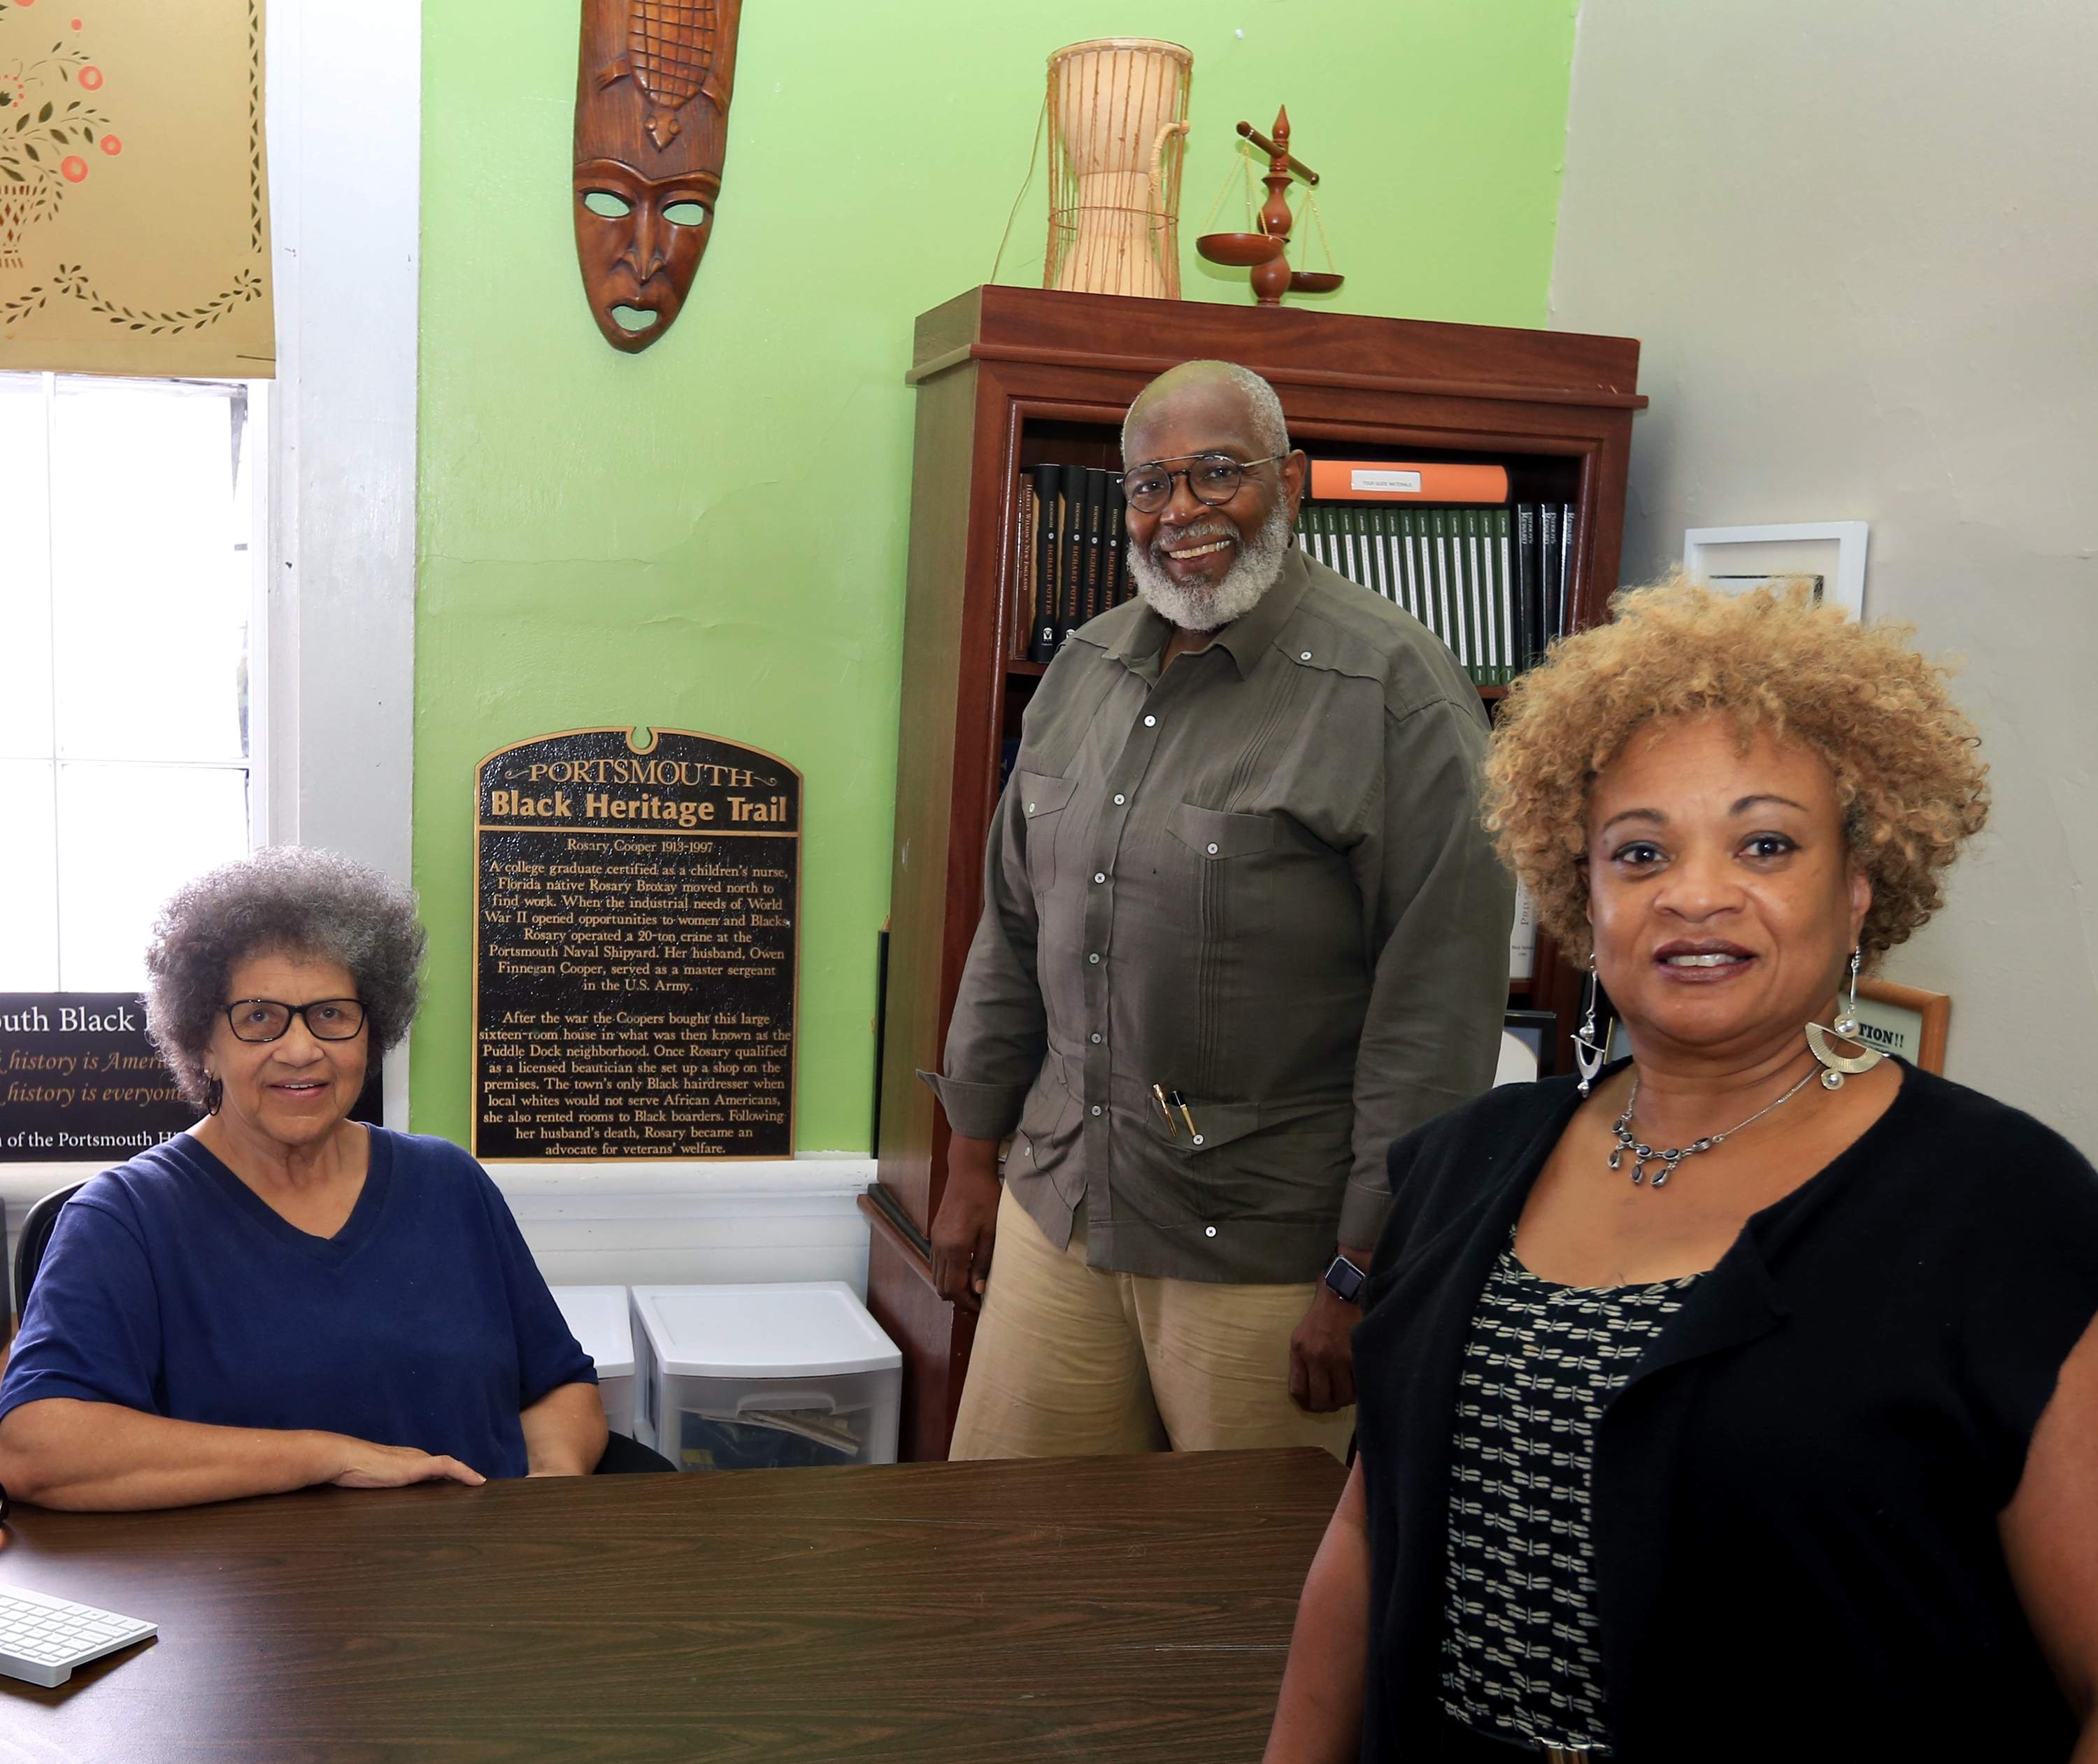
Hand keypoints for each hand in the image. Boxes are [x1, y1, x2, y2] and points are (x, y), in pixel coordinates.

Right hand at [319, 1435, 485, 1489]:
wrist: (346, 1459)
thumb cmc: (353, 1470)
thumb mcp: (371, 1479)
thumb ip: (380, 1481)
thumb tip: (379, 1489)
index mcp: (405, 1461)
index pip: (431, 1467)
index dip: (447, 1473)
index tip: (458, 1482)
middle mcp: (415, 1457)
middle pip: (443, 1466)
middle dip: (459, 1475)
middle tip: (475, 1485)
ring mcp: (418, 1461)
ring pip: (450, 1466)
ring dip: (466, 1475)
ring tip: (481, 1484)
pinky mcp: (419, 1466)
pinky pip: (449, 1466)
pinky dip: (465, 1472)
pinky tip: (478, 1481)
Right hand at [930, 1135, 1002, 1313]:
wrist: (968, 1172)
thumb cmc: (986, 1198)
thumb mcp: (992, 1232)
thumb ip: (984, 1263)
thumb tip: (978, 1291)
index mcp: (955, 1249)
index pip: (954, 1289)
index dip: (966, 1303)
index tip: (982, 1307)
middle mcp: (940, 1247)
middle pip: (942, 1287)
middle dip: (959, 1299)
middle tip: (978, 1302)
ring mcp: (935, 1240)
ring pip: (937, 1277)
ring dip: (952, 1287)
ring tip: (973, 1289)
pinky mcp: (936, 1234)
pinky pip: (937, 1263)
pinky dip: (948, 1273)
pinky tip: (965, 1271)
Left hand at [1288, 1284, 1359, 1413]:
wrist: (1343, 1293)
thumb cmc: (1321, 1315)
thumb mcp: (1301, 1336)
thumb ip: (1302, 1361)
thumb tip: (1308, 1391)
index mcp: (1299, 1351)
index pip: (1298, 1390)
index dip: (1307, 1404)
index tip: (1314, 1404)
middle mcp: (1317, 1357)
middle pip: (1322, 1400)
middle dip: (1328, 1406)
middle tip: (1334, 1402)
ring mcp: (1339, 1357)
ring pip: (1343, 1397)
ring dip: (1346, 1398)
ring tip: (1349, 1390)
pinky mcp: (1358, 1355)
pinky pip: (1359, 1385)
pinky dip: (1360, 1388)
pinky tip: (1360, 1382)